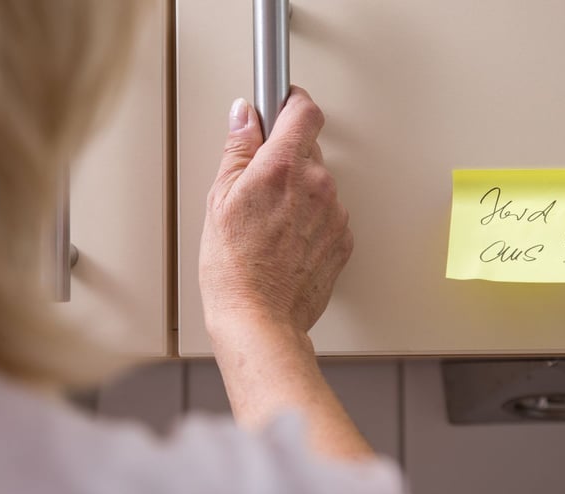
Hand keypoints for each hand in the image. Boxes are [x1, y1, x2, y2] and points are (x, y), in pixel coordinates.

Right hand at [199, 87, 352, 336]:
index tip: (282, 105)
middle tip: (258, 187)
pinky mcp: (343, 239)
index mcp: (283, 167)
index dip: (292, 103)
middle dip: (286, 160)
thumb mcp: (220, 199)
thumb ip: (238, 149)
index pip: (304, 111)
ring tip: (269, 225)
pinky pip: (328, 215)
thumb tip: (245, 116)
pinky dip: (311, 221)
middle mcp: (316, 184)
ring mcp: (334, 213)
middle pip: (309, 150)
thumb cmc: (234, 268)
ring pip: (319, 185)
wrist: (259, 318)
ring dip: (299, 194)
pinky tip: (284, 241)